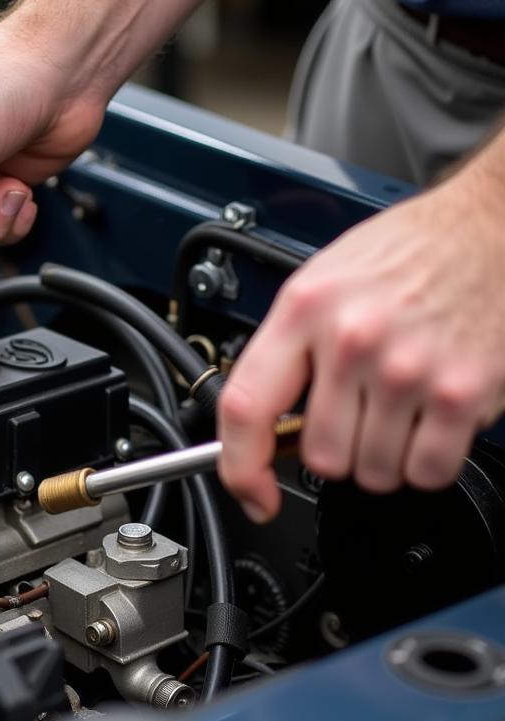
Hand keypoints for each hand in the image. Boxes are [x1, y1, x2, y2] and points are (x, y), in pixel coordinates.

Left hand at [217, 164, 504, 521]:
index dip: (241, 469)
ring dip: (383, 456)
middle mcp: (352, 340)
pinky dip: (426, 462)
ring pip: (373, 472)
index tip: (253, 493)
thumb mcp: (320, 285)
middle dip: (338, 449)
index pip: (245, 409)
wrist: (489, 228)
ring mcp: (407, 369)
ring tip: (399, 406)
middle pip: (321, 457)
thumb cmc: (404, 255)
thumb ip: (287, 353)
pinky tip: (428, 419)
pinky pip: (426, 472)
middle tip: (359, 413)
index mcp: (304, 311)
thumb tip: (262, 427)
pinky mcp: (460, 391)